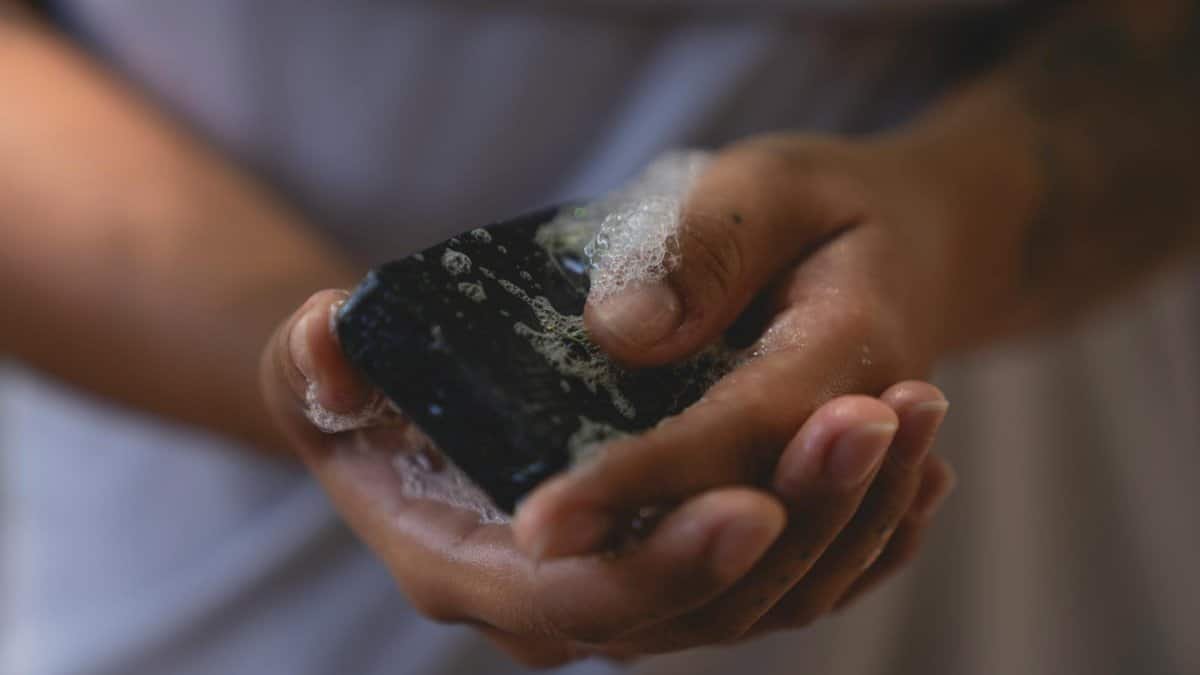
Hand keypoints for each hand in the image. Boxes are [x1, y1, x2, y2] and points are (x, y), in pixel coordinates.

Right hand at [261, 291, 954, 664]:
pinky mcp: (687, 564)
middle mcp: (560, 602)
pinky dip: (863, 534)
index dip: (659, 565)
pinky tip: (917, 464)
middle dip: (788, 531)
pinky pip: (793, 580)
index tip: (747, 504)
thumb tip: (337, 340)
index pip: (574, 602)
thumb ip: (318, 359)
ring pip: (762, 599)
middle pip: (693, 611)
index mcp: (470, 564)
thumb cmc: (383, 374)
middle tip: (863, 427)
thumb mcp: (329, 356)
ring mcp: (633, 587)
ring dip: (848, 516)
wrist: (438, 394)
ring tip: (914, 415)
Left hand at [512, 134, 960, 629]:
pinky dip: (715, 592)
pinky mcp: (819, 505)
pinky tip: (631, 578)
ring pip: (775, 584)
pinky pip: (786, 580)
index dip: (638, 481)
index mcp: (851, 342)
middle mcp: (857, 437)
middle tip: (536, 550)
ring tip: (564, 563)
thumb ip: (706, 247)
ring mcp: (846, 485)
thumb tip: (619, 331)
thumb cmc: (829, 206)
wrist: (919, 249)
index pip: (739, 430)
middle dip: (646, 558)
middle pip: (759, 533)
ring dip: (675, 589)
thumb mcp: (770, 185)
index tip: (542, 521)